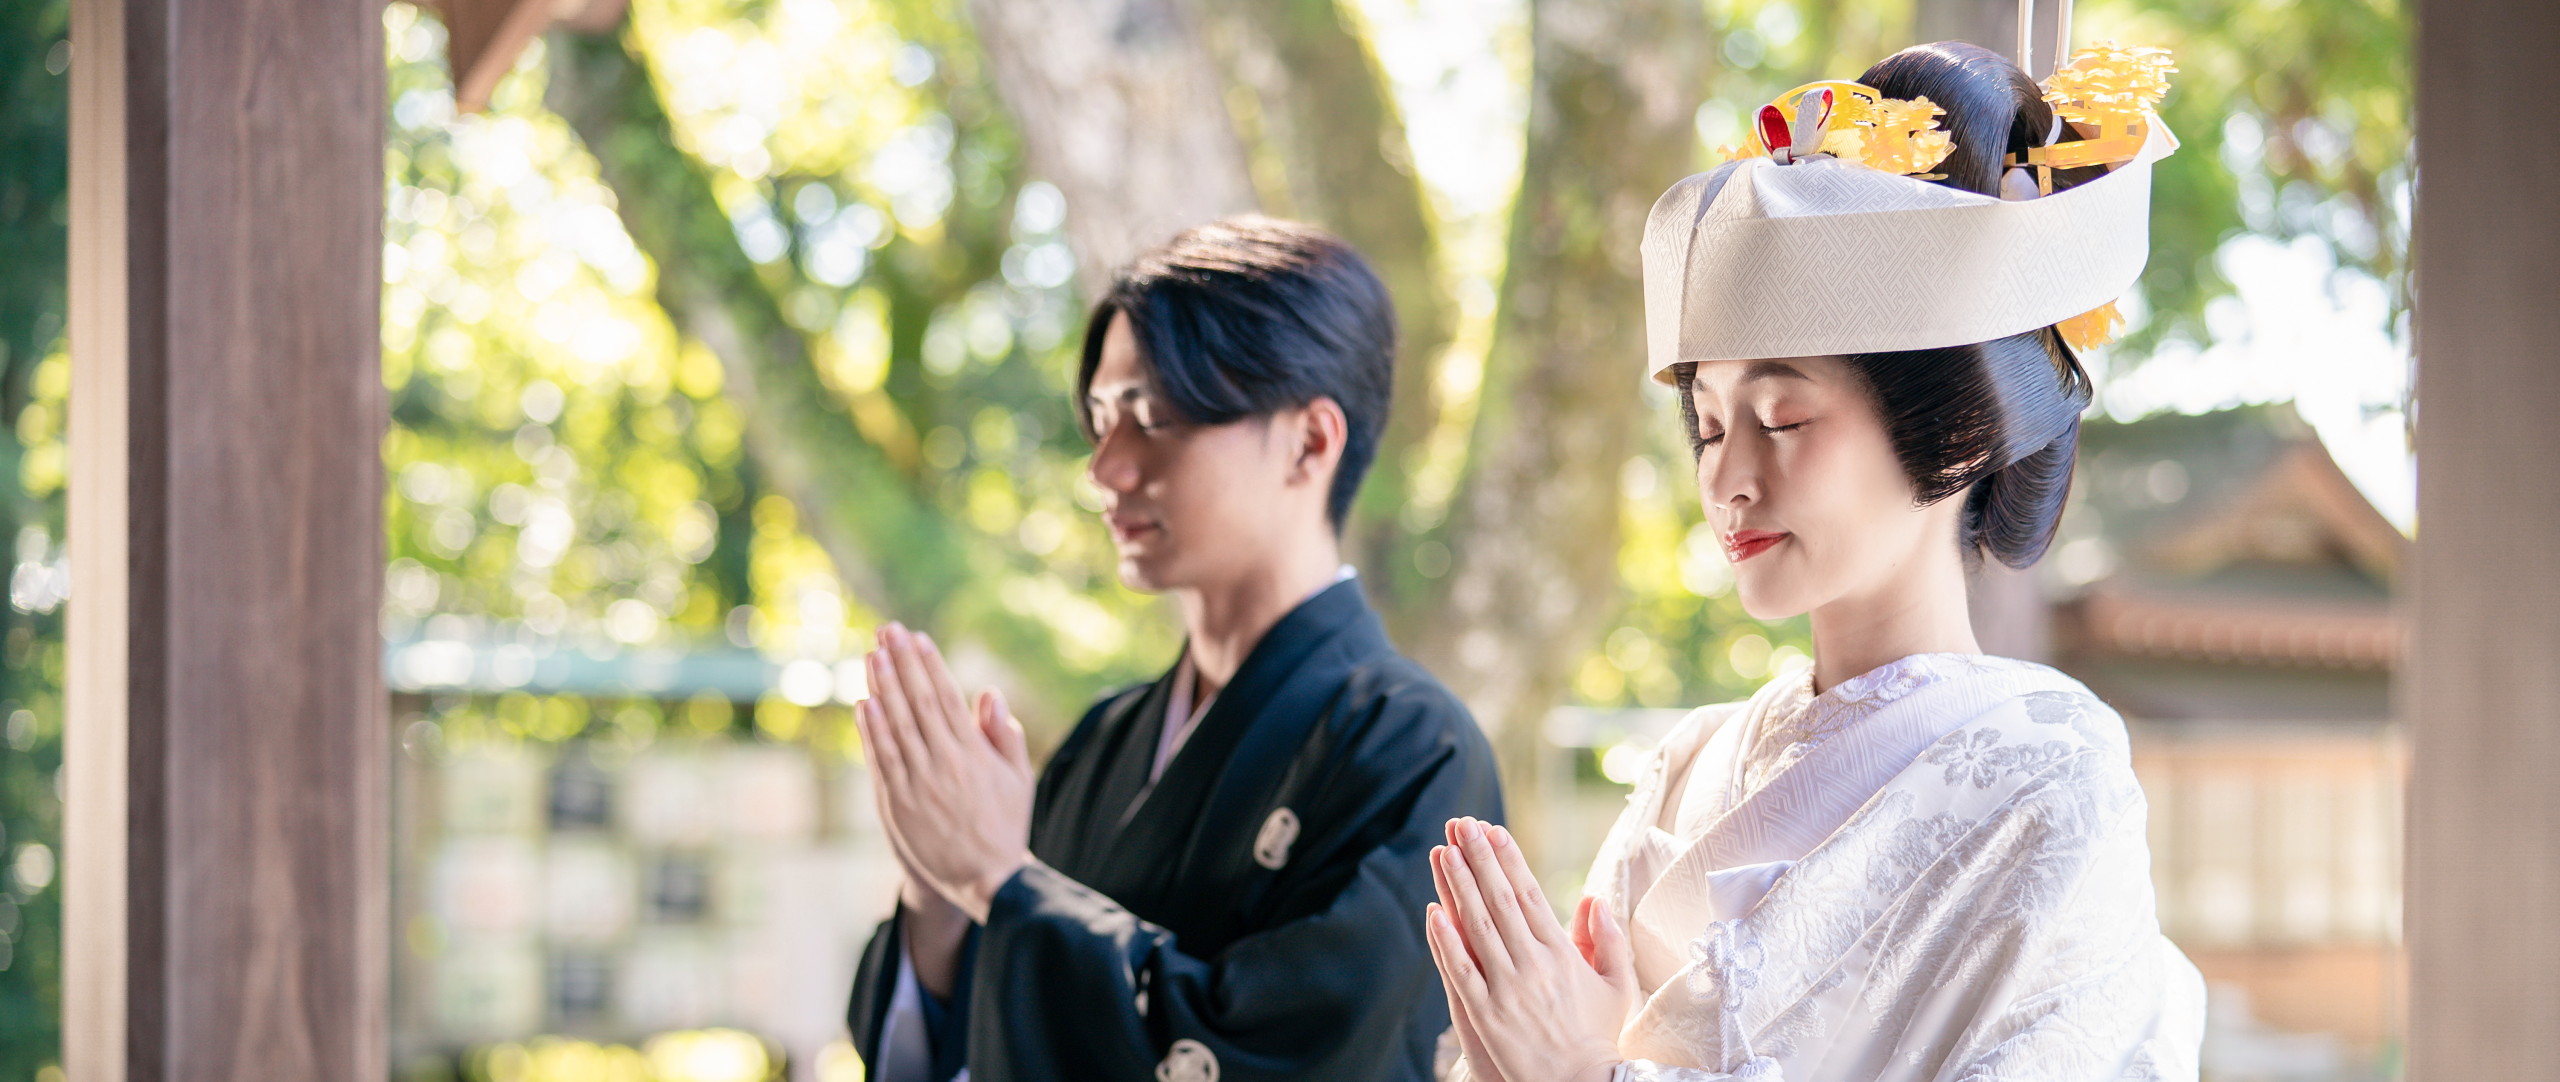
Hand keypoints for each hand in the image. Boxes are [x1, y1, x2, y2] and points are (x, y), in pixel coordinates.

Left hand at [853, 622, 1035, 922]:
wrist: (985, 879)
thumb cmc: (1005, 825)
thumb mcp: (1019, 778)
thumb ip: (1005, 735)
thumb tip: (989, 694)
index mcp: (974, 754)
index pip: (947, 698)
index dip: (930, 665)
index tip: (917, 637)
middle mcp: (943, 763)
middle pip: (917, 702)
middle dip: (901, 663)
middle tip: (887, 631)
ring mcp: (916, 783)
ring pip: (895, 726)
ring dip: (882, 687)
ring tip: (871, 655)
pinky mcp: (896, 804)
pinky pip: (881, 759)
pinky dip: (870, 730)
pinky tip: (864, 703)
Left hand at [1426, 818, 1637, 1081]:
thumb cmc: (1599, 1037)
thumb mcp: (1617, 986)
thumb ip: (1607, 941)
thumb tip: (1596, 900)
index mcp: (1563, 953)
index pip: (1530, 894)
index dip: (1508, 859)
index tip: (1493, 831)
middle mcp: (1533, 963)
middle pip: (1499, 899)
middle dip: (1478, 858)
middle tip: (1461, 824)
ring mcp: (1507, 987)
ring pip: (1476, 926)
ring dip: (1458, 885)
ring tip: (1444, 852)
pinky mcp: (1485, 1013)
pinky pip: (1460, 969)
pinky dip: (1445, 939)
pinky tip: (1432, 912)